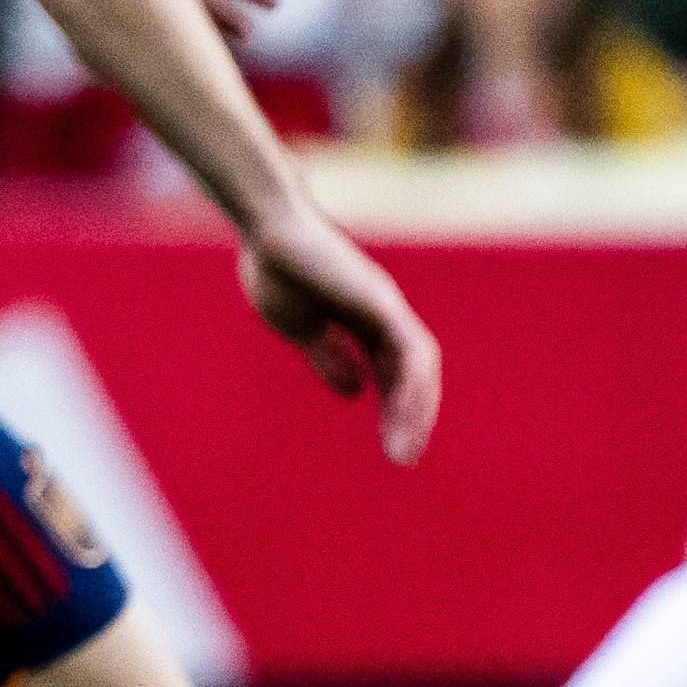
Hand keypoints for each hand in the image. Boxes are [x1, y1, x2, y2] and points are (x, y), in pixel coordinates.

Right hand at [237, 196, 442, 464]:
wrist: (268, 228)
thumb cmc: (277, 267)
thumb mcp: (301, 327)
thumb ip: (328, 357)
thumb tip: (354, 392)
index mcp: (361, 319)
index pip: (390, 370)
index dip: (394, 406)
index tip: (392, 444)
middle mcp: (382, 313)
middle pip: (410, 372)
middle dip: (409, 416)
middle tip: (404, 458)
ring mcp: (386, 306)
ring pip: (418, 367)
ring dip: (415, 411)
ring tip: (404, 452)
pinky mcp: (382, 304)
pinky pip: (411, 353)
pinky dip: (411, 388)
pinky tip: (406, 417)